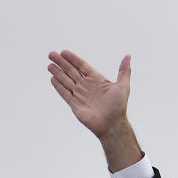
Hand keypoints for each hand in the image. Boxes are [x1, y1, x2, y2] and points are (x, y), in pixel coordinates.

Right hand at [48, 50, 142, 170]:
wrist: (112, 125)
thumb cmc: (119, 106)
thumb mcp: (123, 86)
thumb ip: (124, 71)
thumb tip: (128, 56)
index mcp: (97, 80)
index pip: (82, 66)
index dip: (73, 59)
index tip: (64, 52)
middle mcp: (87, 86)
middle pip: (71, 71)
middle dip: (61, 63)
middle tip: (51, 54)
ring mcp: (80, 95)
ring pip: (66, 81)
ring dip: (57, 72)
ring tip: (49, 65)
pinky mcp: (75, 104)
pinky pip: (64, 93)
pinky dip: (58, 86)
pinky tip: (52, 78)